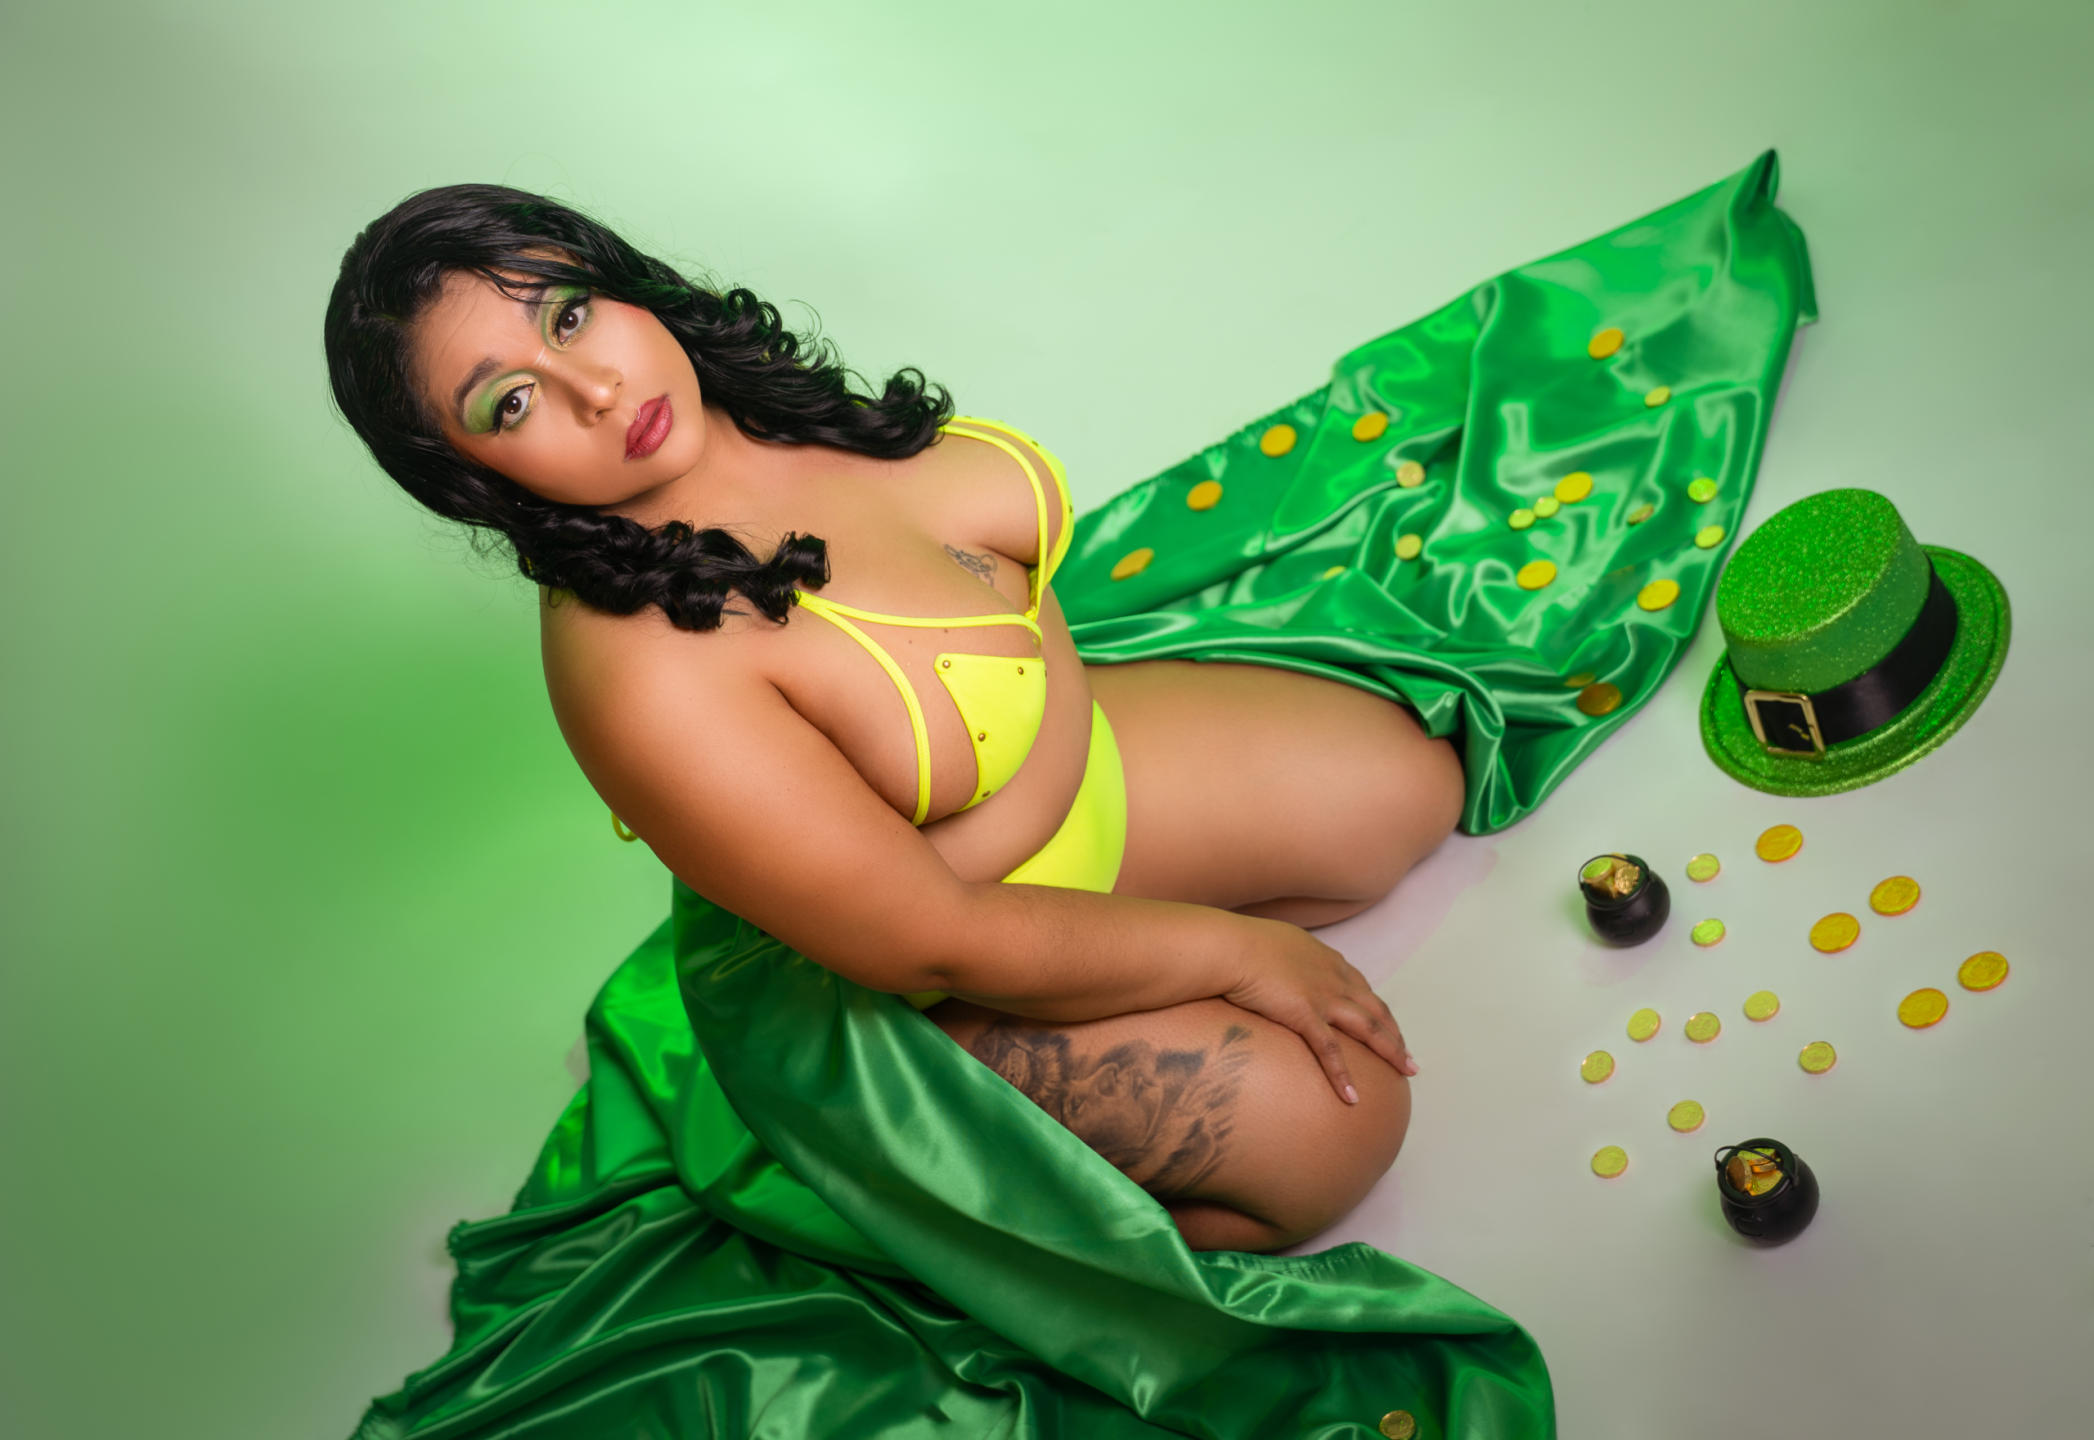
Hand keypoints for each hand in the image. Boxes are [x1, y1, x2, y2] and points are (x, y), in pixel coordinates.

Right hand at [1221, 917, 1416, 1103]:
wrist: (1228, 946)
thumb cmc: (1239, 944)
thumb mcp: (1272, 946)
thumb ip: (1284, 961)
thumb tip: (1274, 972)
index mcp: (1326, 960)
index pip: (1362, 989)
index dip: (1377, 1011)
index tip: (1387, 1027)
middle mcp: (1333, 976)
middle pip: (1376, 1010)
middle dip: (1396, 1035)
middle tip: (1409, 1058)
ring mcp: (1323, 996)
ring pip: (1368, 1028)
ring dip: (1391, 1051)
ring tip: (1406, 1072)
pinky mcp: (1305, 1014)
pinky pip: (1330, 1050)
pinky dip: (1342, 1074)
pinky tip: (1352, 1097)